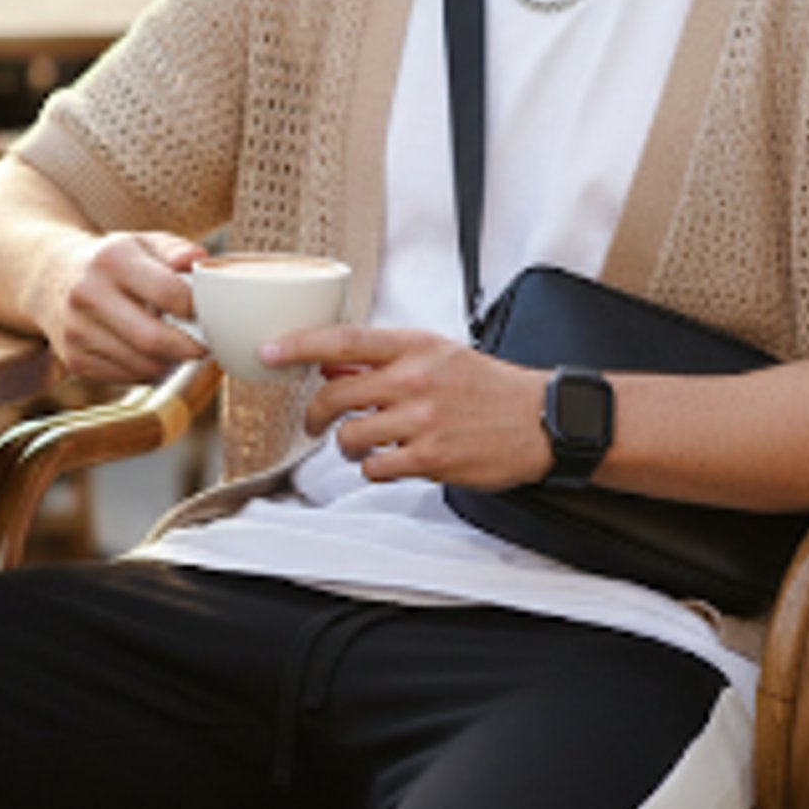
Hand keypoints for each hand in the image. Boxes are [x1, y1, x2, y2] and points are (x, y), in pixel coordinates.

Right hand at [39, 230, 208, 384]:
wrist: (51, 275)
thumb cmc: (111, 261)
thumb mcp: (141, 242)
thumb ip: (175, 249)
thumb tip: (198, 260)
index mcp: (112, 259)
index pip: (169, 293)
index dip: (197, 308)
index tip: (208, 312)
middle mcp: (88, 294)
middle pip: (154, 339)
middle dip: (189, 347)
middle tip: (203, 343)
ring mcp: (78, 331)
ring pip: (143, 365)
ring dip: (169, 361)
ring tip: (174, 344)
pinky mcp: (74, 359)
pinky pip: (128, 377)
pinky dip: (147, 370)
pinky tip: (147, 352)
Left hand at [282, 326, 551, 486]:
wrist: (539, 421)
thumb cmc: (488, 388)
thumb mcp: (438, 356)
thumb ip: (385, 360)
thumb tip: (332, 363)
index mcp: (415, 347)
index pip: (343, 339)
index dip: (299, 345)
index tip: (269, 351)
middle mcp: (415, 379)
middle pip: (335, 395)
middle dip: (314, 415)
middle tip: (315, 423)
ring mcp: (422, 420)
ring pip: (349, 437)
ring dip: (346, 446)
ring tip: (366, 445)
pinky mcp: (431, 457)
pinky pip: (375, 468)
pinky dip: (374, 469)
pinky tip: (391, 461)